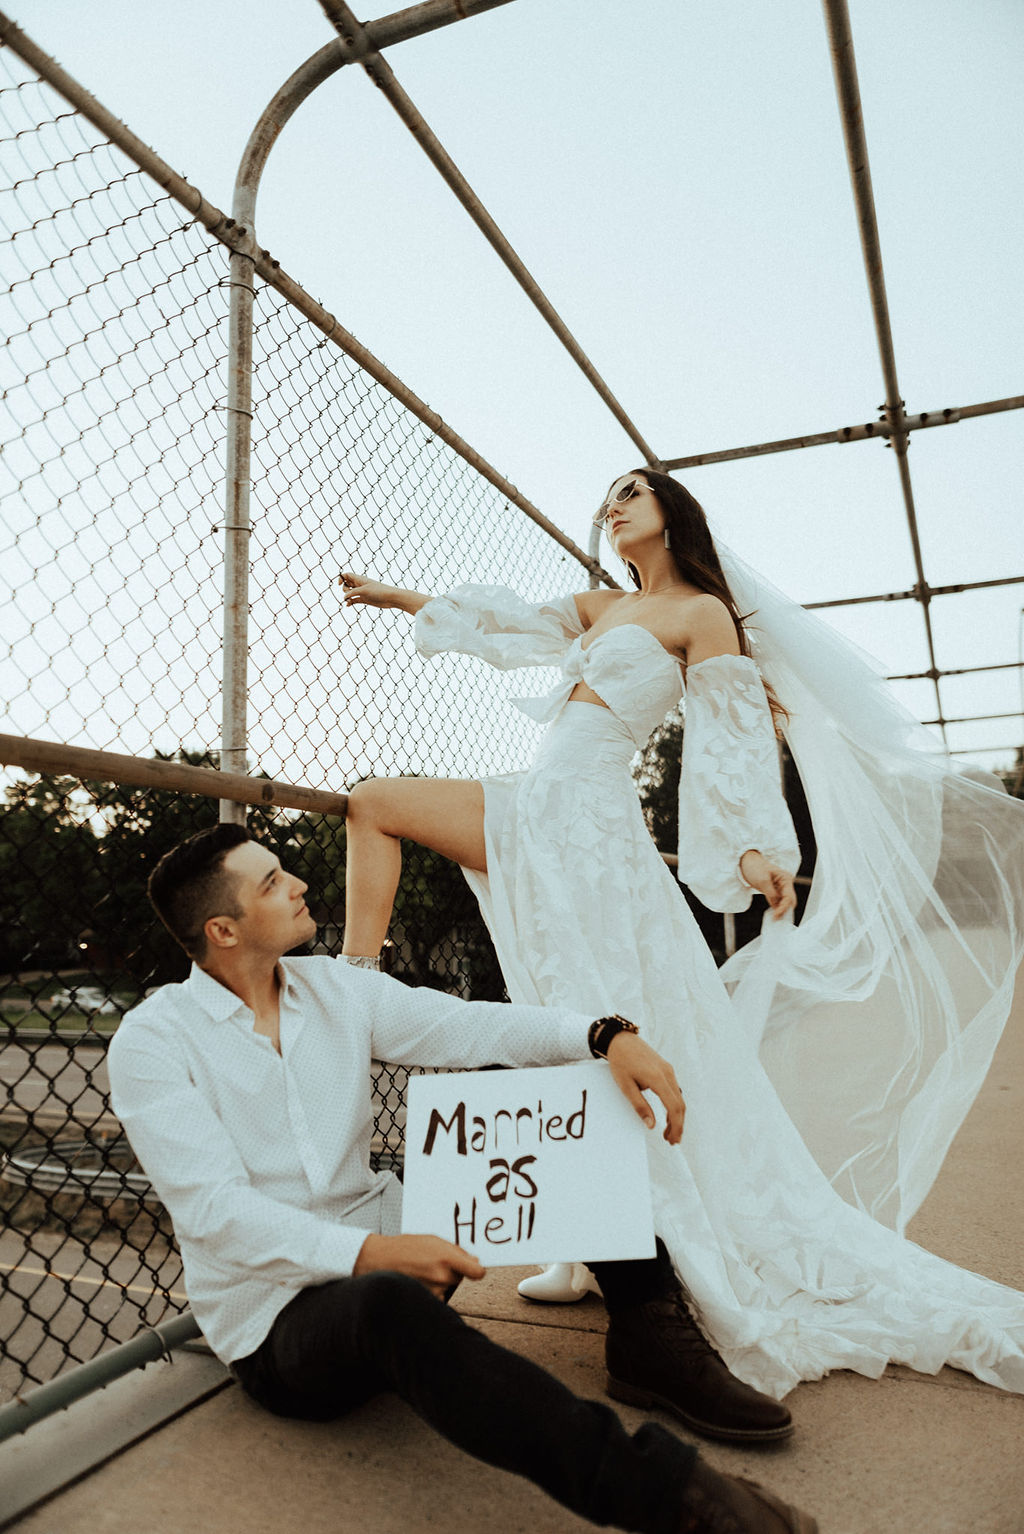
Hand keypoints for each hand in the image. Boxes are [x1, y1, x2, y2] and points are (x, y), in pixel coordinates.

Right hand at [338, 572, 399, 608]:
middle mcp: (360, 585)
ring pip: (350, 593)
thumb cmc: (379, 591)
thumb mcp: (364, 591)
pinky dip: (350, 602)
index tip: (340, 584)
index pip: (347, 575)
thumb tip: (344, 598)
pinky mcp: (365, 599)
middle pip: (347, 584)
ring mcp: (362, 592)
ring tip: (348, 601)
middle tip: (349, 594)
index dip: (341, 578)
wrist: (391, 598)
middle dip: (344, 589)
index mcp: (360, 579)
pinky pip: (354, 600)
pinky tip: (348, 605)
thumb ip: (353, 593)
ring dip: (346, 597)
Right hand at [353, 1232, 485, 1298]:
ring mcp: (434, 1292)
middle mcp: (442, 1277)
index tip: (476, 1270)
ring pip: (447, 1288)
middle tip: (433, 1264)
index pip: (477, 1272)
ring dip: (440, 1282)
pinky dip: (431, 1291)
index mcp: (446, 1258)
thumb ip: (456, 1251)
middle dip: (451, 1272)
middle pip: (459, 1278)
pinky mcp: (424, 1301)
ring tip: (422, 1271)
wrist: (379, 1260)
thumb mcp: (433, 1240)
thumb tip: (474, 1262)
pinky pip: (436, 1297)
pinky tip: (418, 1280)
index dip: (478, 1271)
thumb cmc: (404, 1247)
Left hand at [604, 1031, 684, 1144]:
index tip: (672, 1139)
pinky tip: (667, 1115)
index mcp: (658, 1078)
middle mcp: (667, 1073)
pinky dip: (674, 1105)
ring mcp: (668, 1070)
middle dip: (678, 1125)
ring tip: (668, 1132)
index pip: (673, 1107)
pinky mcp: (666, 1069)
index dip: (675, 1126)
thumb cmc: (620, 1061)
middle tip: (672, 1141)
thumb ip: (639, 1105)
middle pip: (680, 1104)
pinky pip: (675, 1090)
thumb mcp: (625, 1086)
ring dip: (676, 1116)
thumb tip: (652, 1125)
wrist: (620, 1040)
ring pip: (679, 1097)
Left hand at [739, 850, 795, 919]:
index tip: (776, 916)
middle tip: (776, 919)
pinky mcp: (774, 891)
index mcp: (786, 879)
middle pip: (789, 901)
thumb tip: (776, 906)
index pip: (789, 897)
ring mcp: (780, 888)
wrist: (746, 862)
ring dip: (780, 910)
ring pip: (784, 903)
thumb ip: (771, 894)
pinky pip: (778, 902)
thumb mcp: (762, 880)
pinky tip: (772, 914)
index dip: (783, 907)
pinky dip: (776, 908)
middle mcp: (785, 884)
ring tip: (775, 919)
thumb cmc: (755, 867)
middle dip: (784, 910)